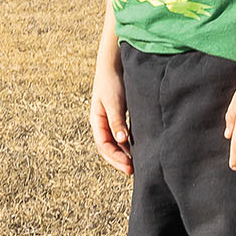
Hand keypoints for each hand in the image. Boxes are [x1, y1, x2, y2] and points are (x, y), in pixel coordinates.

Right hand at [90, 57, 132, 176]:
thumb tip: (121, 140)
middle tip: (133, 171)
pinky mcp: (120, 116)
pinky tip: (138, 148)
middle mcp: (102, 123)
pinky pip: (123, 135)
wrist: (114, 64)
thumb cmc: (111, 82)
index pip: (104, 145)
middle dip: (119, 160)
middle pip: (108, 148)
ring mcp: (110, 120)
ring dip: (124, 154)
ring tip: (137, 163)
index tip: (129, 166)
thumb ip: (116, 121)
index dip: (115, 158)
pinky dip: (129, 144)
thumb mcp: (113, 101)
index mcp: (97, 121)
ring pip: (116, 143)